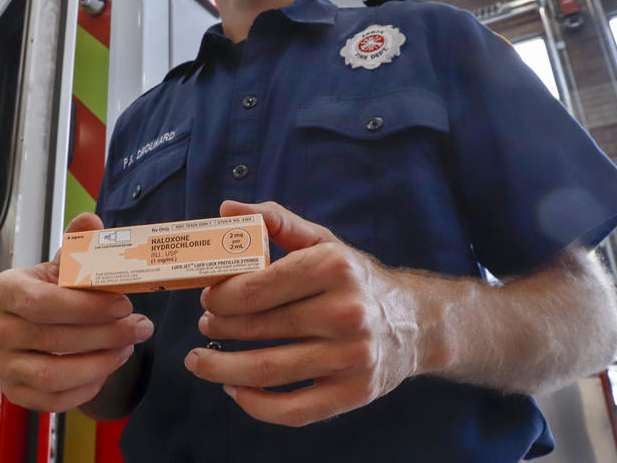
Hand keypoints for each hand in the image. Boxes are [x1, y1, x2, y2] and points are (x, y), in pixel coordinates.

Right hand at [0, 213, 153, 412]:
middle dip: (105, 334)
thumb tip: (91, 222)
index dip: (85, 307)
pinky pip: (52, 400)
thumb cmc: (56, 290)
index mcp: (5, 289)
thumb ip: (81, 243)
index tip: (123, 304)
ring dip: (99, 363)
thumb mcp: (68, 263)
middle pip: (53, 339)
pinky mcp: (15, 392)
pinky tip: (106, 368)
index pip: (40, 303)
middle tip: (140, 326)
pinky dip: (85, 388)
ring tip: (127, 347)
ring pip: (52, 375)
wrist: (42, 323)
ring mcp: (3, 364)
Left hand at [183, 200, 427, 425]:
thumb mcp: (323, 241)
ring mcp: (352, 356)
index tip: (207, 298)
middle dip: (217, 328)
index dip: (219, 297)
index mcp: (333, 267)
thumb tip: (227, 208)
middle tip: (205, 326)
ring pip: (268, 370)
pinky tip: (235, 390)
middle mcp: (346, 311)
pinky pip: (292, 409)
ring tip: (200, 363)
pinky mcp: (354, 392)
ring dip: (222, 370)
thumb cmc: (355, 279)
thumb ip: (275, 220)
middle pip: (258, 328)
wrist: (416, 323)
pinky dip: (254, 404)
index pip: (255, 287)